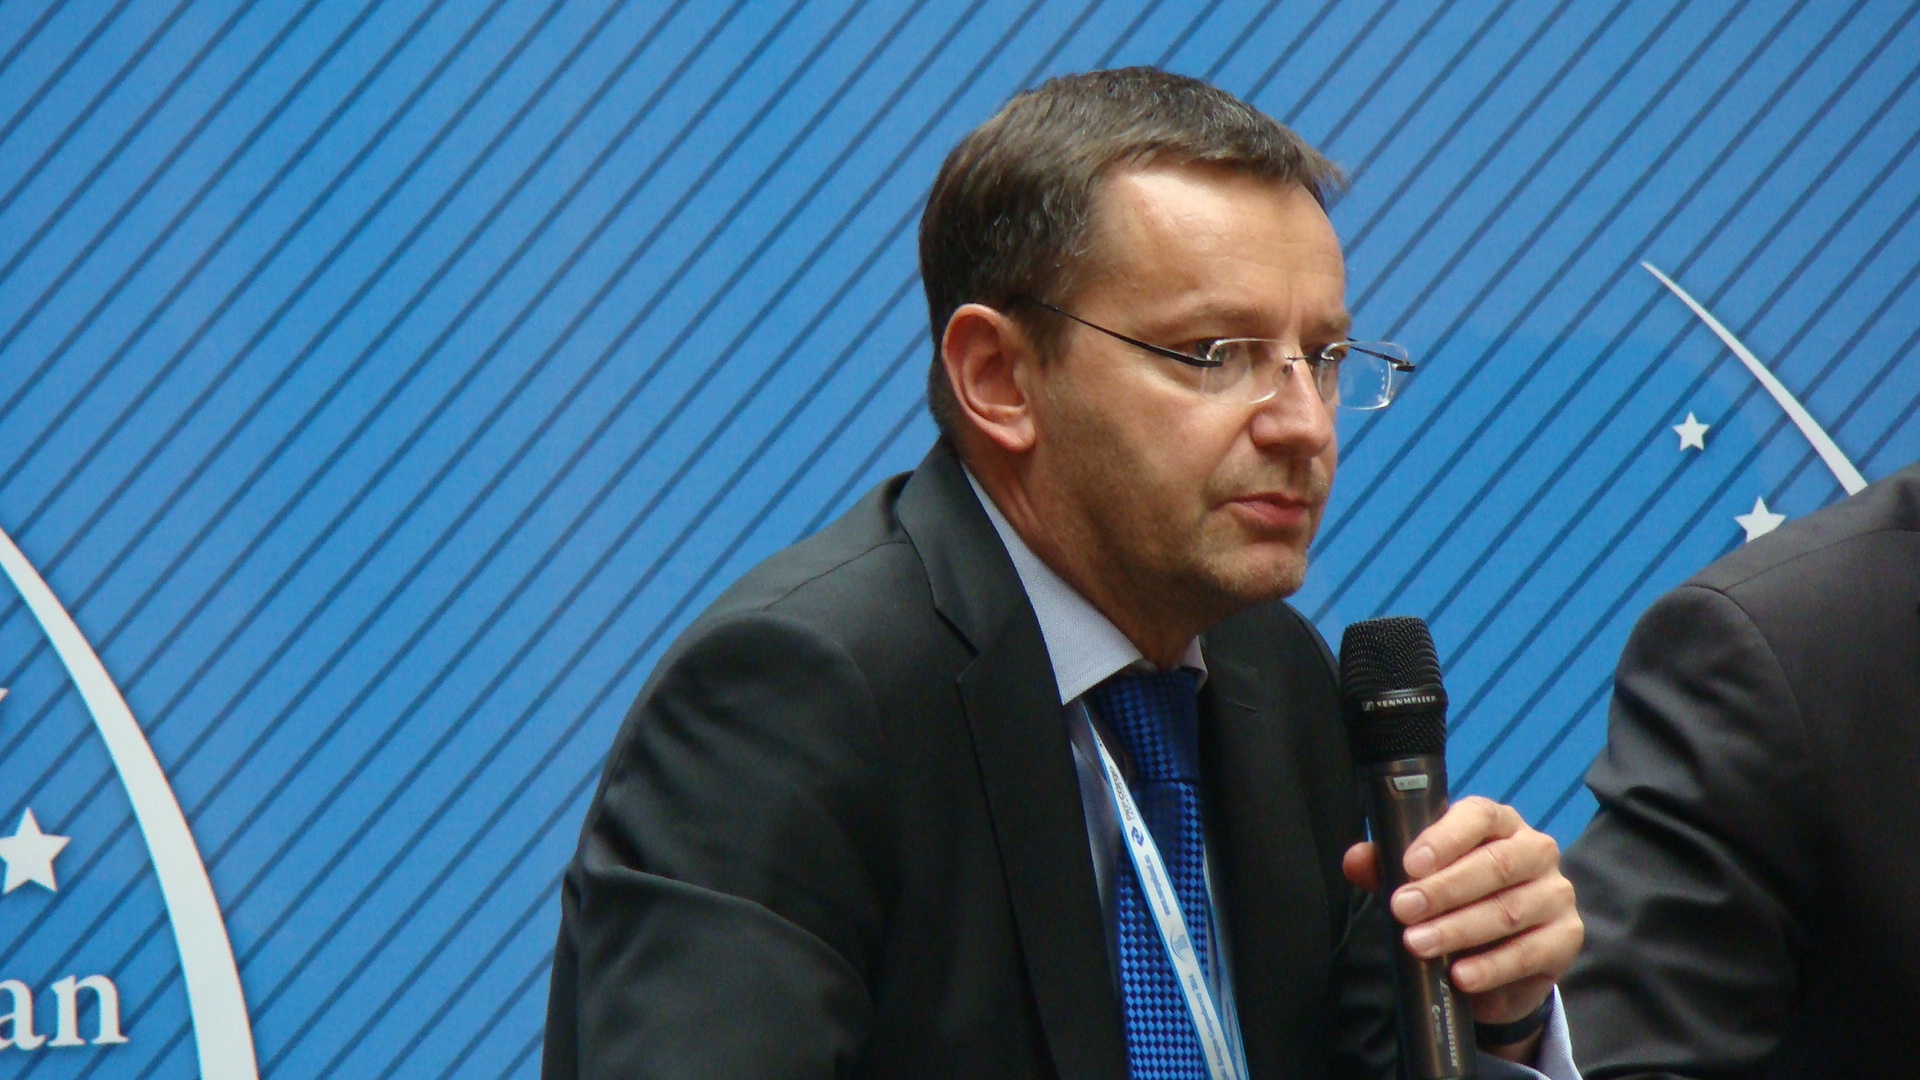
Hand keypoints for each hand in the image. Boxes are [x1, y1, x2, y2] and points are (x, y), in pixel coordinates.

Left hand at [1343, 795, 1581, 1052]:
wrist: (1497, 957)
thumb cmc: (1455, 901)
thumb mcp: (1419, 881)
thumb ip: (1387, 866)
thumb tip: (1355, 859)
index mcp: (1499, 823)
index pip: (1478, 816)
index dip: (1444, 838)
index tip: (1410, 864)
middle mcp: (1535, 850)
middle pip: (1495, 864)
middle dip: (1444, 889)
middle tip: (1403, 909)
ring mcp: (1556, 894)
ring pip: (1509, 910)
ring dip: (1458, 929)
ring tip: (1418, 944)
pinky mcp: (1566, 937)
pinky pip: (1529, 952)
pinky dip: (1491, 966)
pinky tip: (1460, 975)